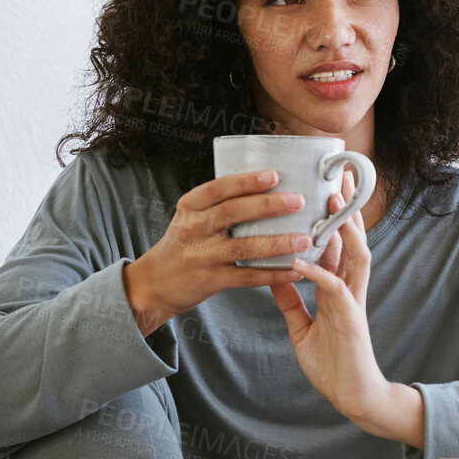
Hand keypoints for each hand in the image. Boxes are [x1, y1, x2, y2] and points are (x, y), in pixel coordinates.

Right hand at [123, 169, 309, 335]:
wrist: (154, 283)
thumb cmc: (182, 245)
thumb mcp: (190, 217)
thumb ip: (219, 204)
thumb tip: (266, 186)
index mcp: (190, 207)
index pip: (218, 189)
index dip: (246, 181)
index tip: (273, 175)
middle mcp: (193, 229)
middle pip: (232, 212)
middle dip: (268, 205)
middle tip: (297, 201)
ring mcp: (202, 256)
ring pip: (243, 246)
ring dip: (277, 243)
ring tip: (304, 239)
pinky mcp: (211, 280)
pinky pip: (246, 277)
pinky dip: (272, 274)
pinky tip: (293, 270)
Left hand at [270, 171, 425, 445]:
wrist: (351, 395)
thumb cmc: (331, 363)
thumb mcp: (302, 327)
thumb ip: (292, 302)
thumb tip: (276, 278)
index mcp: (340, 288)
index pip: (340, 243)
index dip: (336, 213)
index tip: (329, 185)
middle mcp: (351, 288)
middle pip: (355, 238)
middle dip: (350, 205)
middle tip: (342, 173)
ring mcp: (353, 301)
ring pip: (355, 254)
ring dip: (345, 226)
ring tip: (333, 199)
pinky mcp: (350, 318)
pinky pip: (333, 288)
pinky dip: (316, 271)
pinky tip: (300, 258)